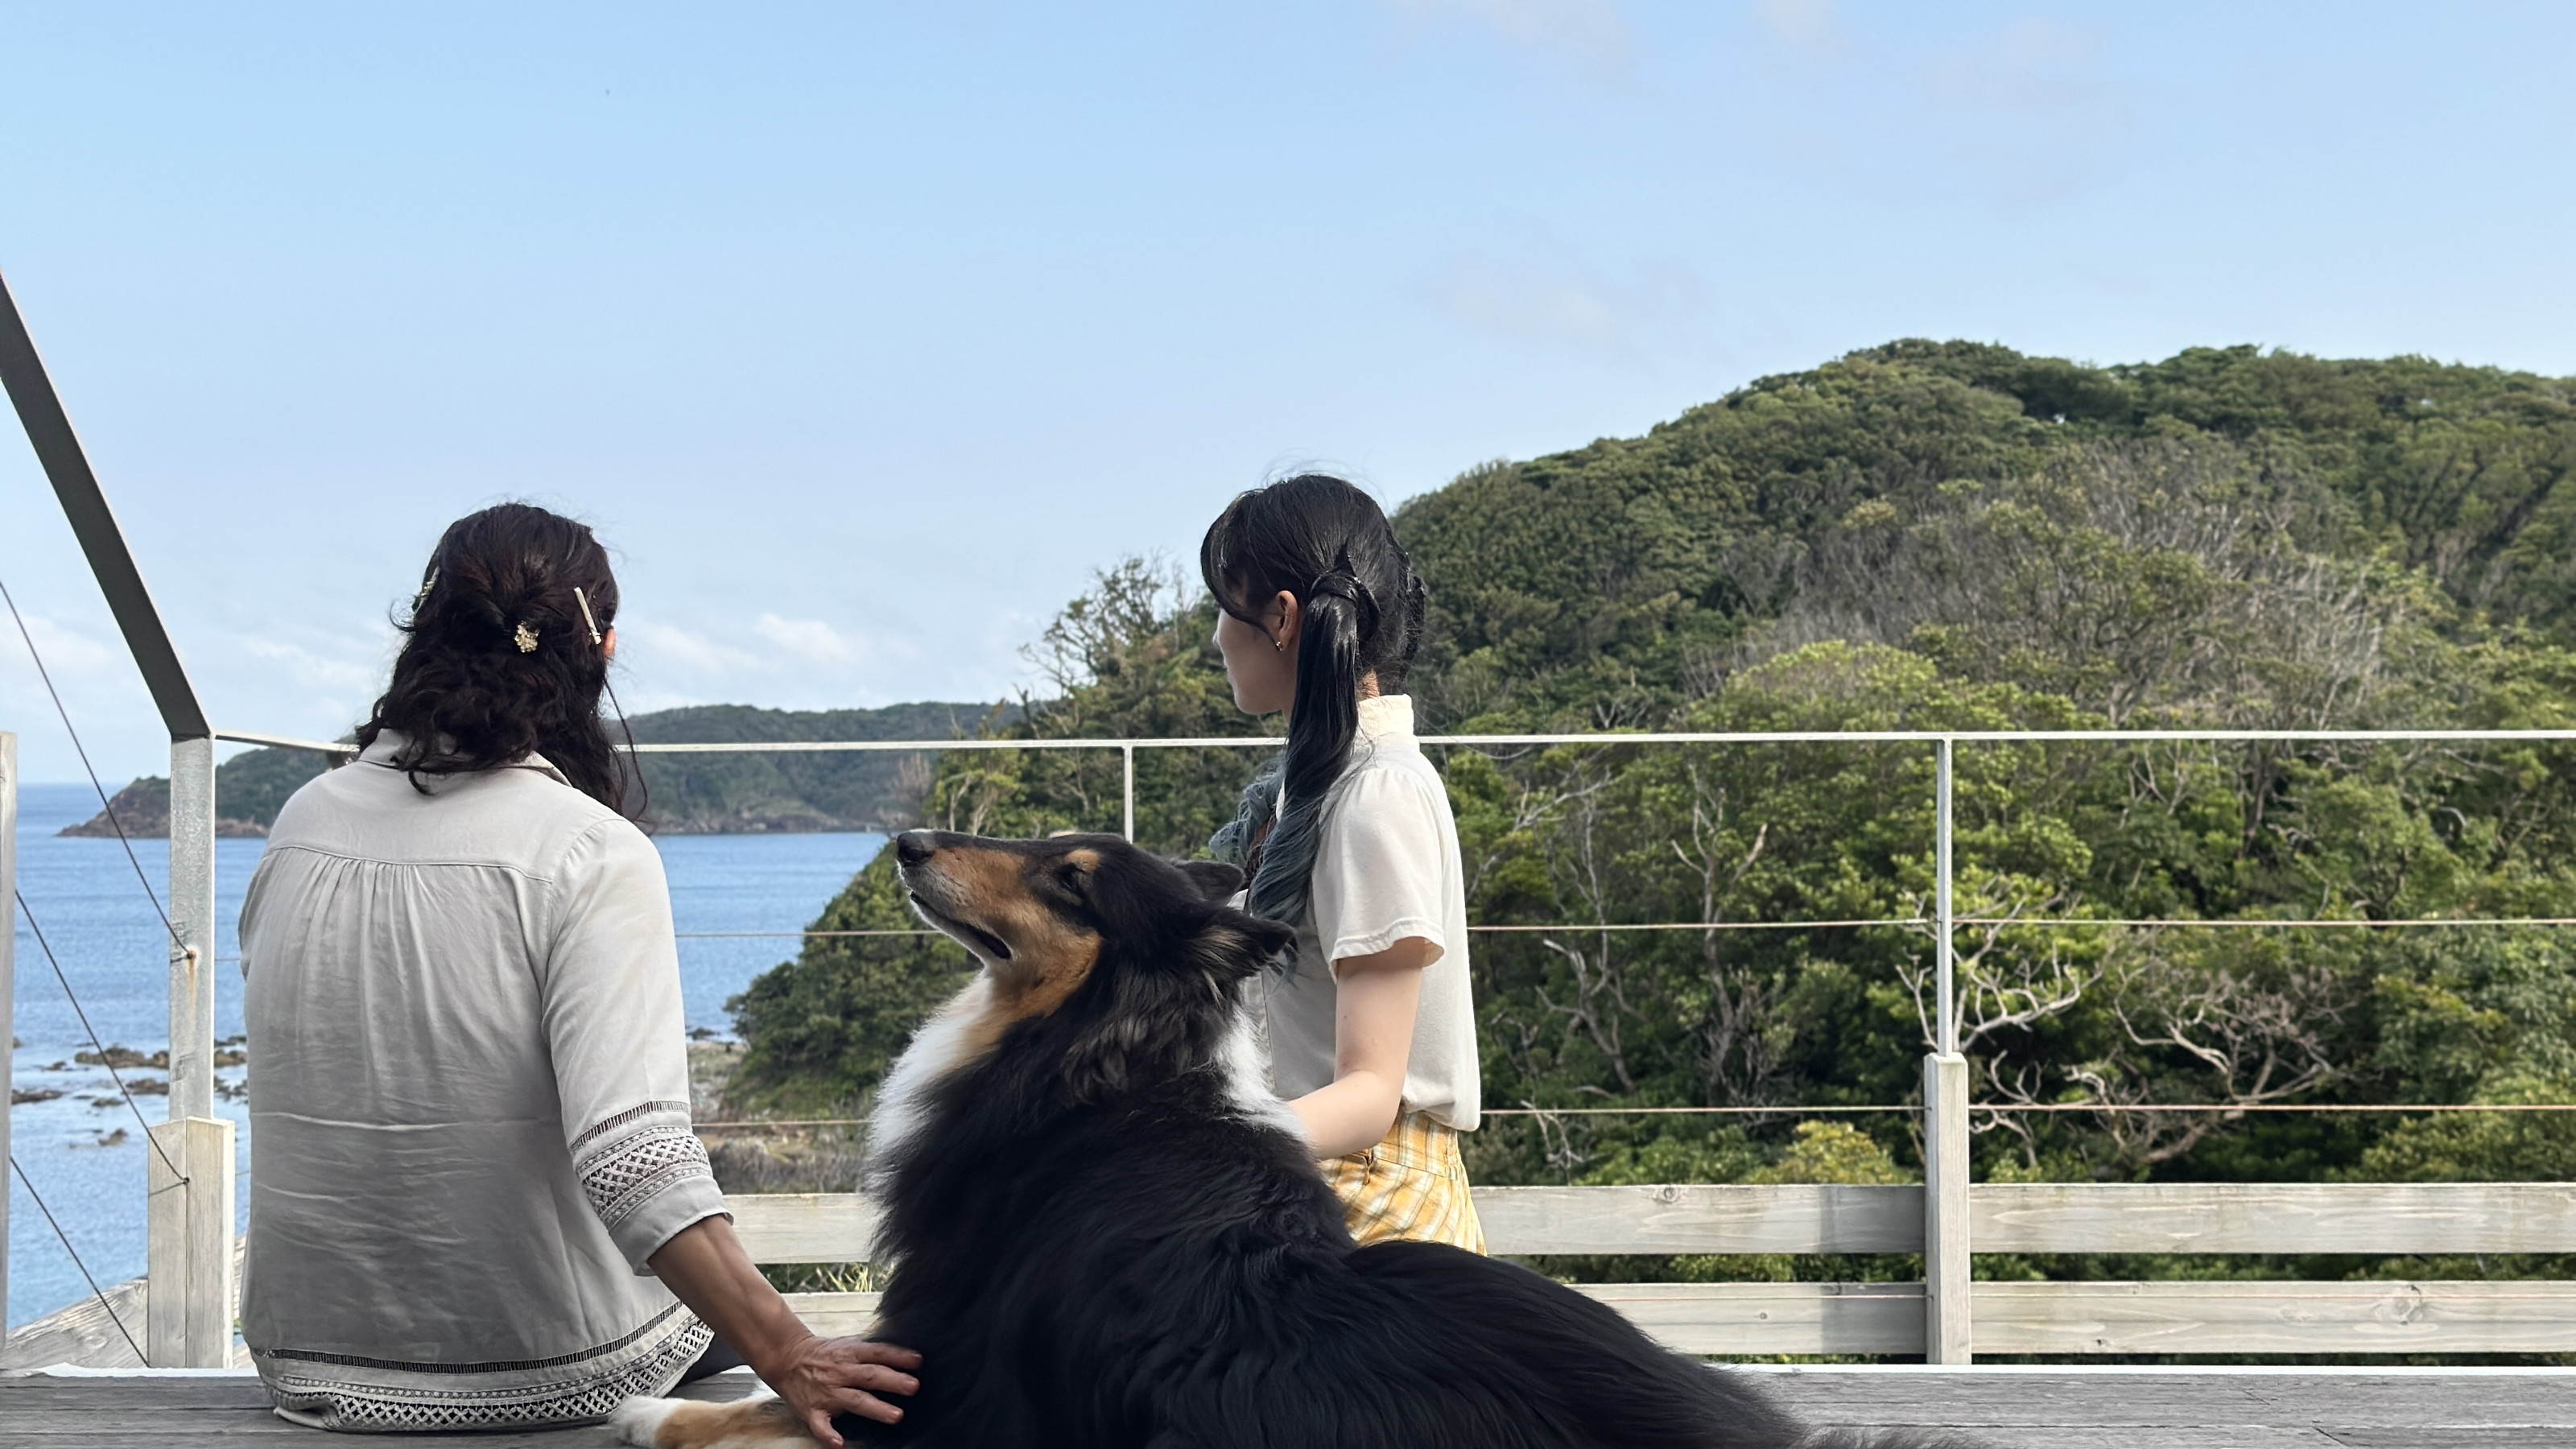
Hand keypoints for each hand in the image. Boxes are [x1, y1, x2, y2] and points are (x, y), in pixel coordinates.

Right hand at [754, 1333, 921, 1446]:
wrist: (787, 1358)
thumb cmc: (825, 1354)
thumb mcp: (848, 1345)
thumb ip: (873, 1353)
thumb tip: (907, 1359)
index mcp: (851, 1353)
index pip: (878, 1353)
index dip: (898, 1356)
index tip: (918, 1362)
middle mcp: (841, 1372)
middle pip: (870, 1376)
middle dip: (893, 1381)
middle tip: (914, 1387)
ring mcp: (827, 1392)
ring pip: (855, 1400)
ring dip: (876, 1408)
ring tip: (896, 1416)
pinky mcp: (813, 1411)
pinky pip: (821, 1425)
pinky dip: (829, 1435)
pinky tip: (840, 1443)